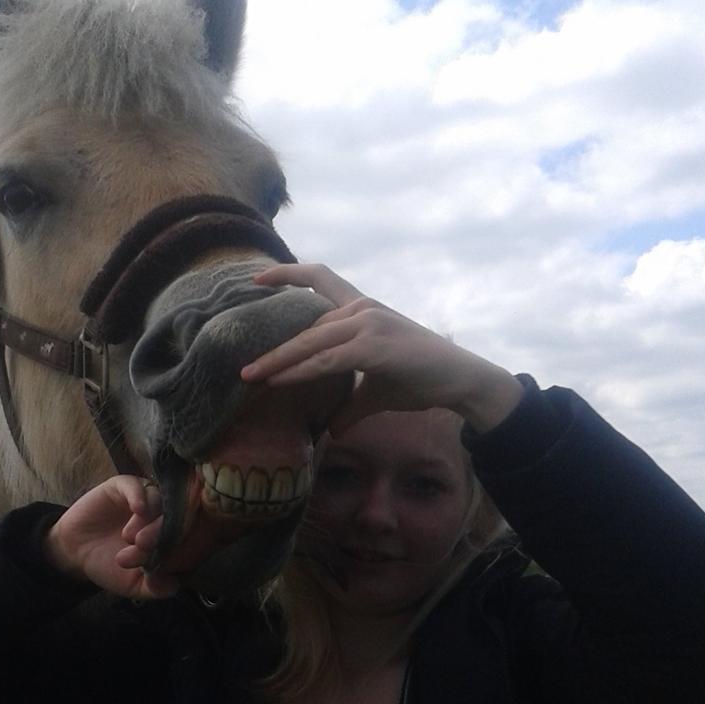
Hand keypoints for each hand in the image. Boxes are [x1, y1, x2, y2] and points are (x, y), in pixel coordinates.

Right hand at [45, 476, 179, 599]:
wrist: (74, 552)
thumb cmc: (109, 567)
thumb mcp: (132, 585)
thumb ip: (154, 588)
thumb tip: (175, 586)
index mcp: (170, 538)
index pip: (189, 538)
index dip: (180, 550)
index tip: (165, 564)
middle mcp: (161, 516)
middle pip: (176, 517)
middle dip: (163, 533)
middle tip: (143, 547)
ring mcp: (145, 499)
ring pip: (160, 501)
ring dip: (149, 519)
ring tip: (131, 537)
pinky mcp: (125, 487)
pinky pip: (139, 486)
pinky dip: (141, 496)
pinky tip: (137, 510)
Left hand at [239, 263, 522, 433]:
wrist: (460, 381)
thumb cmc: (421, 379)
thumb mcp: (376, 390)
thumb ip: (350, 404)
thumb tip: (332, 429)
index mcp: (362, 310)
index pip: (320, 278)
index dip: (288, 275)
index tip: (255, 279)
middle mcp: (362, 309)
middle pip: (306, 322)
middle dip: (272, 344)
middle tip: (244, 365)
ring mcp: (368, 323)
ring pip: (311, 341)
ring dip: (279, 360)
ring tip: (251, 376)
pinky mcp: (374, 345)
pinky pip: (327, 358)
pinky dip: (301, 370)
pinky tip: (280, 381)